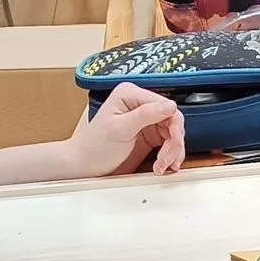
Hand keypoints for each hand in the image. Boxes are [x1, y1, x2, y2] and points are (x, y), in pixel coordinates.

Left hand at [64, 83, 185, 176]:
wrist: (85, 165)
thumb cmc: (94, 146)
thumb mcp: (120, 129)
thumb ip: (145, 115)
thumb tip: (170, 105)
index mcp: (131, 94)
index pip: (165, 105)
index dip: (174, 126)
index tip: (174, 144)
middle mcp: (140, 104)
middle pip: (173, 120)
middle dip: (173, 143)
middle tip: (166, 160)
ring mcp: (145, 119)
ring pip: (174, 132)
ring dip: (173, 151)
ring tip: (162, 165)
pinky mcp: (149, 134)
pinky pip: (169, 142)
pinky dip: (171, 155)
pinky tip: (165, 164)